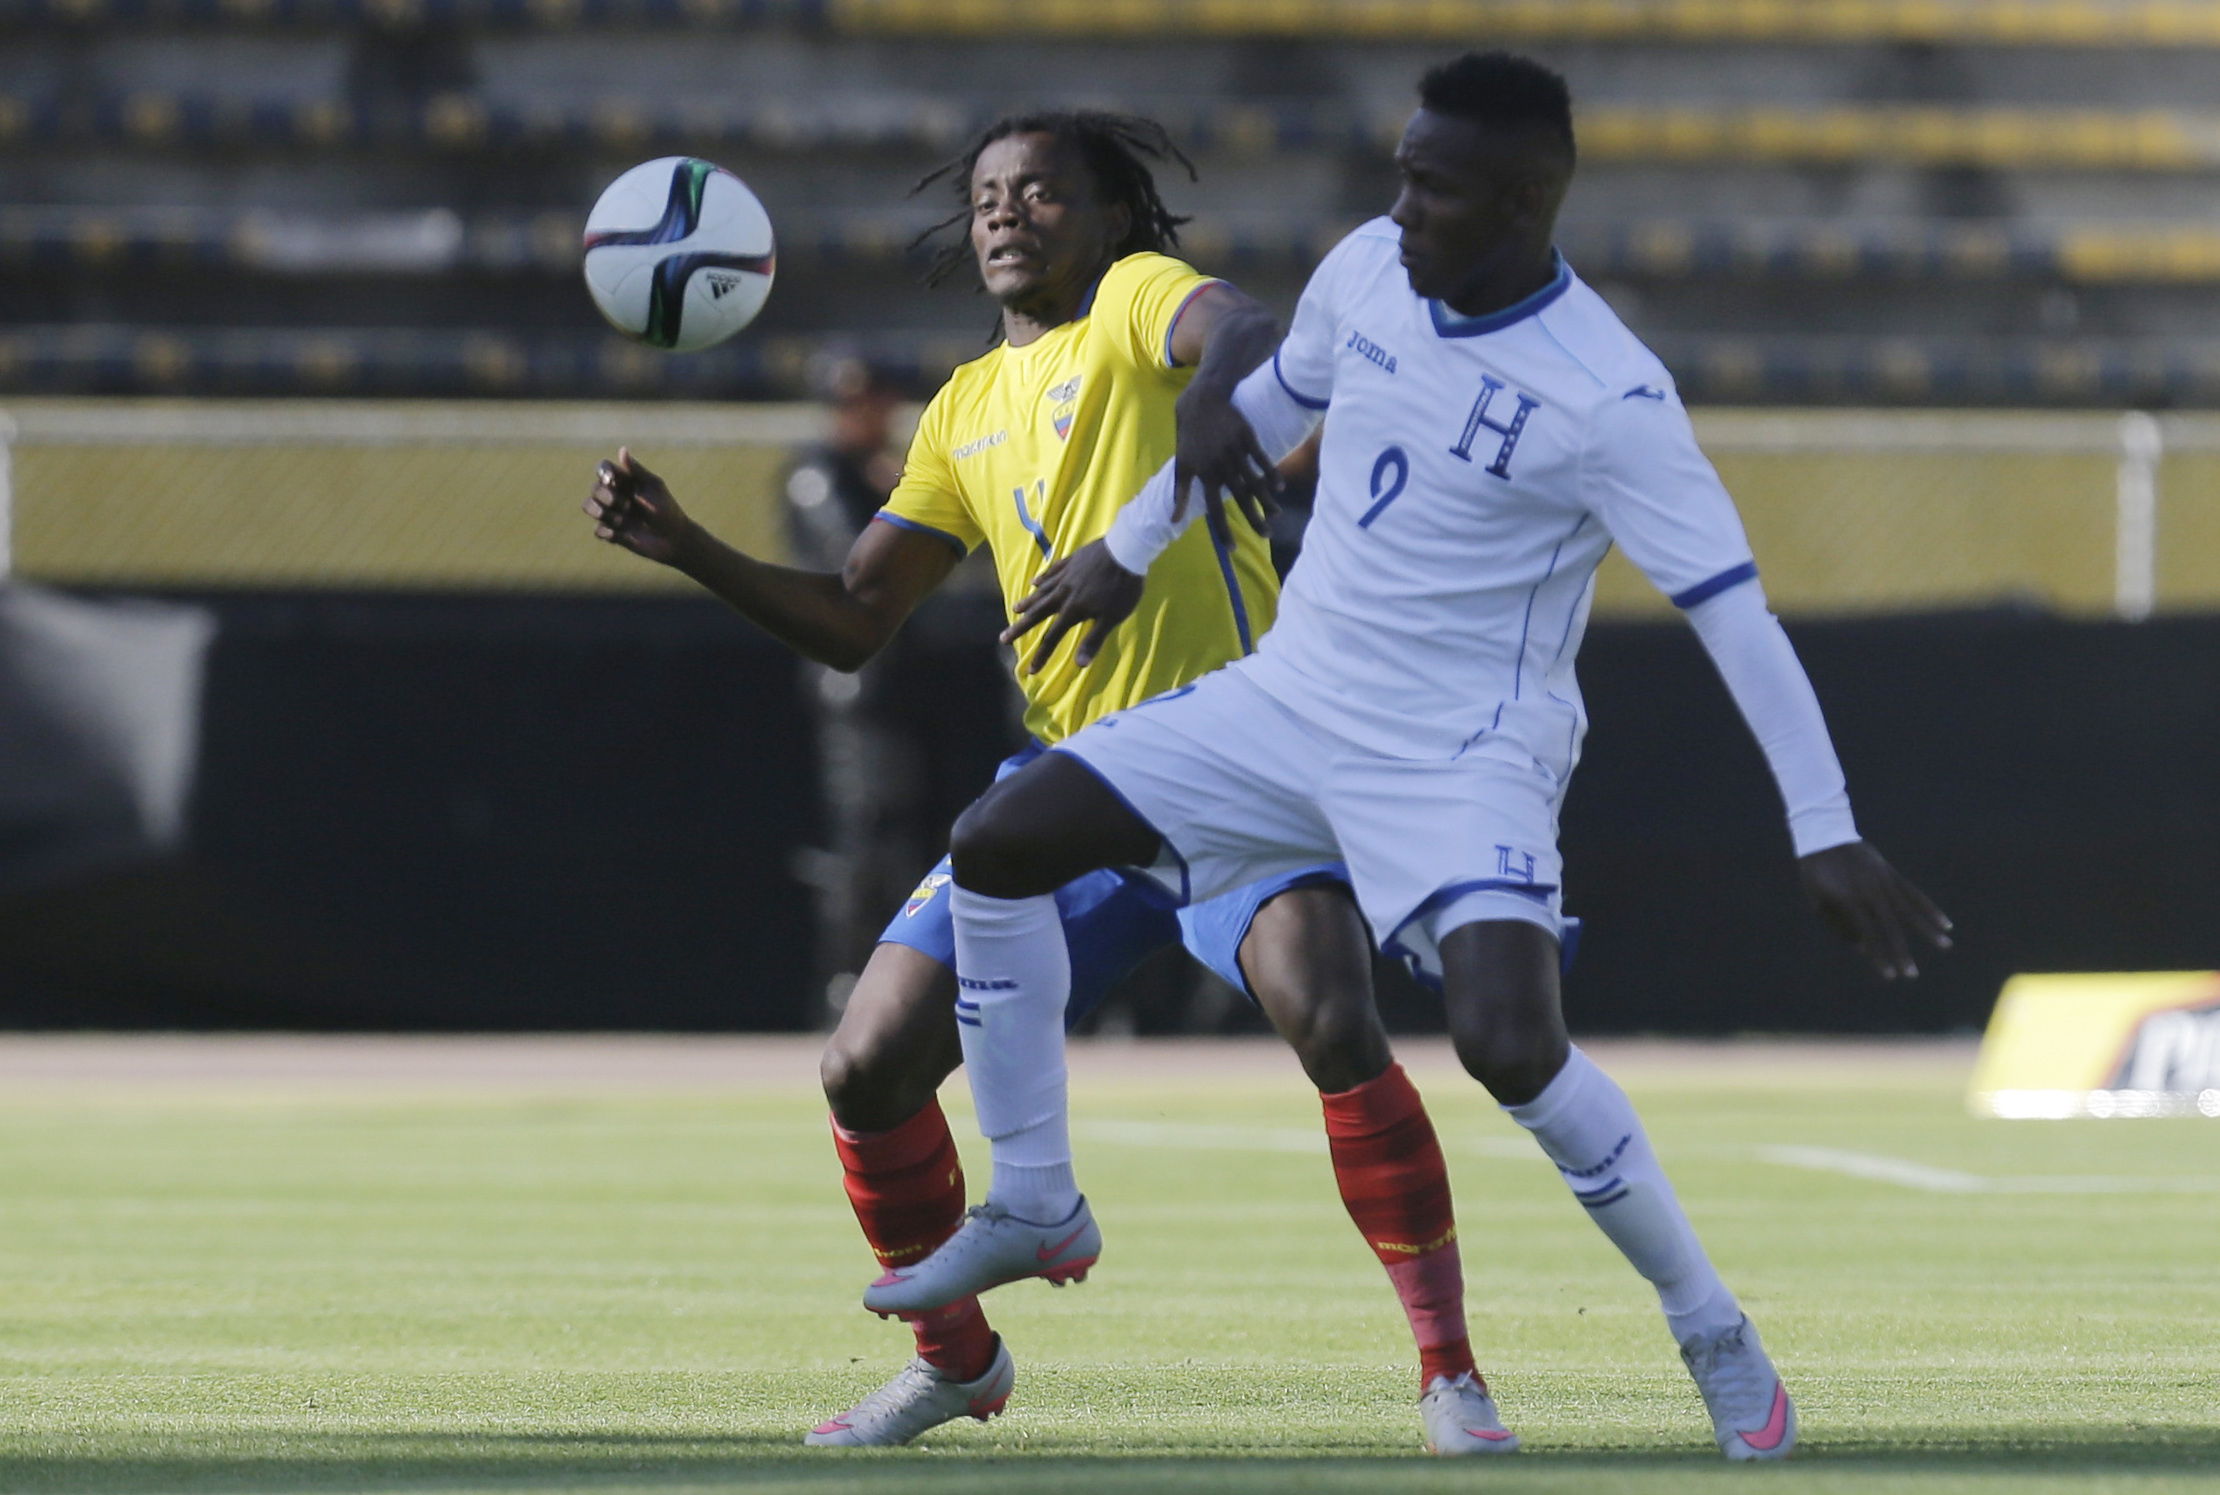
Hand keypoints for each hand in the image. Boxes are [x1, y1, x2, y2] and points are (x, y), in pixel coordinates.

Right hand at [585, 447, 690, 565]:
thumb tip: (622, 449)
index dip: (603, 471)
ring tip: (622, 521)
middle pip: (594, 488)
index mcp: (625, 481)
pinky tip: (622, 535)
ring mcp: (611, 514)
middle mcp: (614, 495)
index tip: (611, 478)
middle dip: (606, 496)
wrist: (674, 539)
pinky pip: (597, 531)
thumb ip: (637, 470)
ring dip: (602, 512)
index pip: (603, 468)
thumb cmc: (667, 510)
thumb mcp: (654, 487)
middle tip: (627, 505)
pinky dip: (607, 532)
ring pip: (588, 506)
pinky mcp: (611, 534)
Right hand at [999, 540, 1144, 674]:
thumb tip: (1079, 665)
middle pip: (1037, 613)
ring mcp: (1065, 575)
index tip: (1030, 670)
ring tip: (1015, 610)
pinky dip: (1041, 578)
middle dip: (1020, 628)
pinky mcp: (1071, 561)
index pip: (1053, 637)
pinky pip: (1051, 572)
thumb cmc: (1122, 587)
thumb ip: (1094, 640)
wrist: (1126, 549)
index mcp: (1073, 610)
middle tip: (1003, 638)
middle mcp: (1063, 594)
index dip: (1041, 655)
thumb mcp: (1112, 618)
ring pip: (1041, 591)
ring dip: (1027, 602)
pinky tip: (1034, 581)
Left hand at [1173, 386, 1277, 546]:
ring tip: (1276, 515)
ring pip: (1254, 480)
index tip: (1231, 549)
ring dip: (1266, 500)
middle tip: (1266, 535)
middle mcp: (1221, 465)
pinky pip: (1262, 458)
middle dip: (1253, 518)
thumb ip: (1180, 493)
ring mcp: (1235, 451)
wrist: (1201, 401)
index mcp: (1205, 474)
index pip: (1214, 509)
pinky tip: (1280, 488)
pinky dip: (1271, 473)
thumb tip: (1173, 520)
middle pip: (1240, 498)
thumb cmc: (1189, 436)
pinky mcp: (1246, 437)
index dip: (1223, 529)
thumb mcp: (1182, 464)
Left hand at [1798, 841, 1952, 980]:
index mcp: (1850, 900)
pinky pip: (1914, 893)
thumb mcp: (1818, 902)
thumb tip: (1864, 949)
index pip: (1869, 935)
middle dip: (1902, 952)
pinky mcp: (1891, 874)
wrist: (1824, 836)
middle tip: (1912, 975)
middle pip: (1891, 927)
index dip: (1879, 956)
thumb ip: (1840, 927)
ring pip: (1910, 910)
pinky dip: (1930, 908)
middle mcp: (1871, 892)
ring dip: (1928, 930)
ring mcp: (1884, 881)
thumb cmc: (1815, 874)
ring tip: (1946, 946)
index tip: (1889, 976)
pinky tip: (1946, 923)